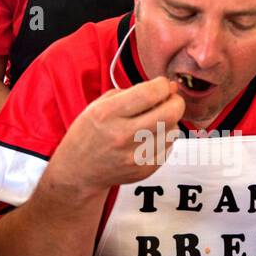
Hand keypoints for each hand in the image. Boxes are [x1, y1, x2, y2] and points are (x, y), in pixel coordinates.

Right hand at [48, 76, 185, 195]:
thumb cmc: (90, 133)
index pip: (149, 93)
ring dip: (170, 121)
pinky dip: (165, 138)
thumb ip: (133, 92)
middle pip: (169, 114)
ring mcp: (134, 156)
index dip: (162, 85)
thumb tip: (169, 87)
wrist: (80, 170)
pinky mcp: (144, 170)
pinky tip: (151, 137)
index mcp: (108, 114)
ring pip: (173, 131)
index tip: (162, 84)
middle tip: (171, 99)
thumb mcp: (100, 104)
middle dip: (176, 101)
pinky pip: (169, 147)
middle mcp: (121, 136)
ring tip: (156, 120)